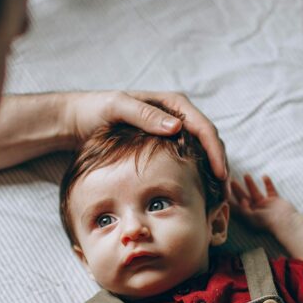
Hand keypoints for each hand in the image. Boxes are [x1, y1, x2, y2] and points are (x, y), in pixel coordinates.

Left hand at [67, 90, 227, 179]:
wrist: (79, 119)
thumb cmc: (96, 110)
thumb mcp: (117, 108)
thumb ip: (145, 115)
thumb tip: (176, 127)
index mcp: (173, 104)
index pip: (203, 127)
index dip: (215, 151)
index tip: (220, 174)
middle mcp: (178, 116)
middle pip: (210, 141)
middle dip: (220, 166)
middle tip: (223, 194)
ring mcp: (173, 131)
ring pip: (203, 152)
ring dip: (213, 174)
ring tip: (217, 199)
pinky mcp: (166, 146)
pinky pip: (189, 160)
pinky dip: (198, 176)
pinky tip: (199, 194)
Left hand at [229, 174, 297, 232]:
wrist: (285, 221)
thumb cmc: (267, 222)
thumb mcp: (251, 218)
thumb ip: (244, 210)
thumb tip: (241, 201)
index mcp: (249, 216)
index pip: (238, 207)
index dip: (230, 200)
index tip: (223, 192)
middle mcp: (256, 210)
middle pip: (245, 197)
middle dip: (238, 189)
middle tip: (231, 180)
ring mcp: (266, 205)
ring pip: (256, 192)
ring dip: (251, 184)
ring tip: (245, 175)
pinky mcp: (275, 200)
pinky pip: (270, 190)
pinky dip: (268, 183)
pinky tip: (264, 176)